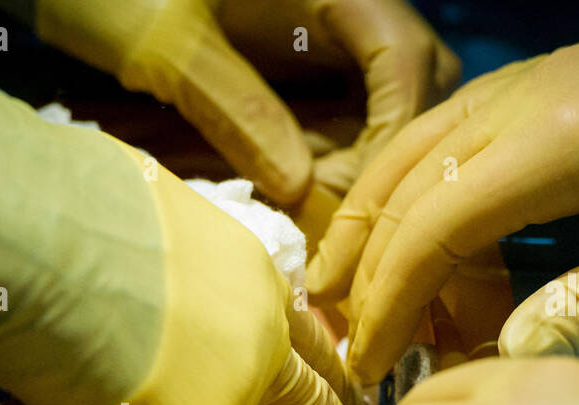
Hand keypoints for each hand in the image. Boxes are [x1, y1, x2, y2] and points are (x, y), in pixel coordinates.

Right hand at [0, 45, 352, 404]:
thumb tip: (125, 317)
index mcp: (249, 279)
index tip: (323, 393)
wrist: (23, 224)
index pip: (305, 337)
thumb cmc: (53, 202)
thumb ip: (159, 279)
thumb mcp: (134, 230)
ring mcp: (230, 401)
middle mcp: (259, 340)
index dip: (310, 369)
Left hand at [34, 0, 459, 202]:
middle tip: (320, 211)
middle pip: (411, 86)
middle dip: (377, 158)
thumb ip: (234, 106)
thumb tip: (300, 186)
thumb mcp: (167, 43)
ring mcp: (320, 38)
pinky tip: (282, 193)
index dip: (388, 137)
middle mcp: (340, 8)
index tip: (338, 196)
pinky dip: (318, 160)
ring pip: (378, 108)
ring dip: (349, 166)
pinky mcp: (294, 70)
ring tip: (296, 210)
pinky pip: (336, 118)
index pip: (404, 59)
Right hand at [308, 2, 578, 384]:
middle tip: (336, 338)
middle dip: (359, 269)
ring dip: (366, 220)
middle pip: (401, 188)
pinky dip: (407, 184)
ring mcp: (528, 81)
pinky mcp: (545, 78)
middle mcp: (519, 100)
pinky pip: (444, 130)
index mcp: (553, 144)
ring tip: (338, 285)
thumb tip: (502, 353)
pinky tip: (404, 221)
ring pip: (409, 149)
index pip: (429, 232)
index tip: (369, 366)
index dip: (388, 306)